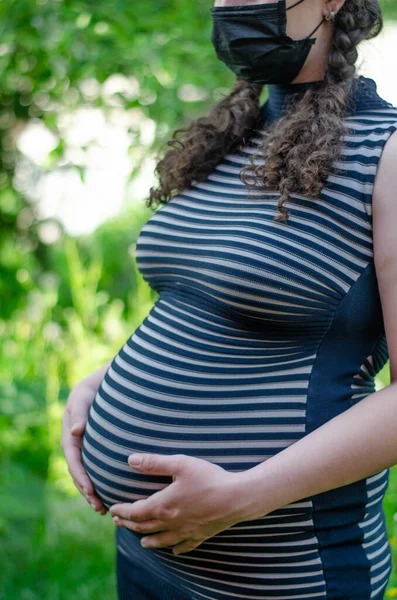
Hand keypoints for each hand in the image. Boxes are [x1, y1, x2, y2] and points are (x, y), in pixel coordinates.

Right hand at [61, 379, 107, 513]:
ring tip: (104, 509)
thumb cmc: (91, 391)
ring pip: (88, 475)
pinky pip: (98, 469)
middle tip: (99, 508)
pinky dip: (103, 482)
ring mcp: (86, 450)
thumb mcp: (82, 397)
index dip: (80, 477)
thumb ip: (78, 412)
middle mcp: (77, 446)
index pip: (74, 461)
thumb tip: (75, 431)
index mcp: (70, 437)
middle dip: (87, 492)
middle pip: (79, 474)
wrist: (101, 385)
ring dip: (93, 493)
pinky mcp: (98, 451)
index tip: (91, 491)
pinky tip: (113, 494)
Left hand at [109, 453, 250, 554]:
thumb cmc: (208, 477)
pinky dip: (175, 548)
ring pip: (162, 540)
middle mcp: (171, 522)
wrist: (237, 497)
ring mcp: (186, 531)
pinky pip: (185, 546)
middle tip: (119, 523)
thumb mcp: (180, 464)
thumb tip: (130, 460)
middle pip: (144, 527)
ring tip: (141, 541)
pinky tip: (174, 550)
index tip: (112, 510)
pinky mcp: (201, 535)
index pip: (135, 511)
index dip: (122, 511)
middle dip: (129, 524)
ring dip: (148, 540)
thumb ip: (154, 463)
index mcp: (163, 505)